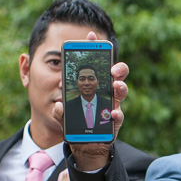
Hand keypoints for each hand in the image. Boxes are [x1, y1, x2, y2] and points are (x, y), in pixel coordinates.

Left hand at [50, 31, 125, 171]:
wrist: (84, 145)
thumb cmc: (75, 123)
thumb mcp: (63, 115)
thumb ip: (60, 110)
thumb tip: (59, 106)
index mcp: (94, 83)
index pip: (96, 61)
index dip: (95, 47)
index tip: (91, 35)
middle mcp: (106, 91)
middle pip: (117, 73)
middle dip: (117, 67)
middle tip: (112, 69)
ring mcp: (113, 105)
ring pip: (121, 91)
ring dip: (120, 87)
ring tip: (115, 86)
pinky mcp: (115, 121)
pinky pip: (119, 115)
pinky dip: (117, 114)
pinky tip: (112, 113)